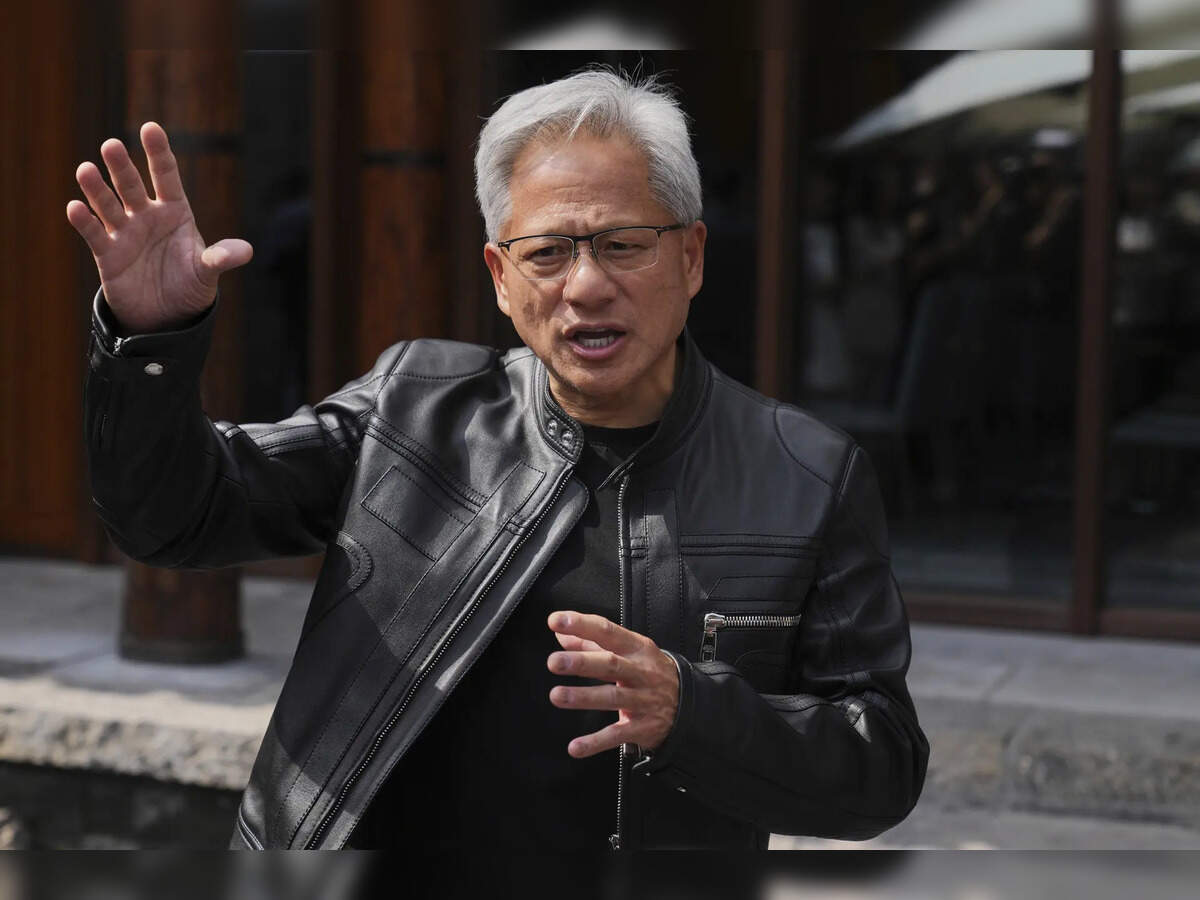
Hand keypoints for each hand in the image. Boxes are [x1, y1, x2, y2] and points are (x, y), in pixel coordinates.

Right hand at [65, 121, 252, 333]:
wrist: (167, 316)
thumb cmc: (189, 285)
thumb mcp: (207, 273)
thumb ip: (221, 258)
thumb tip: (246, 252)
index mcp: (175, 211)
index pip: (166, 176)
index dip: (159, 153)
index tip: (150, 128)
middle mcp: (147, 216)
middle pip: (132, 186)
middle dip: (122, 167)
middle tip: (112, 146)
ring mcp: (125, 233)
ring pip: (108, 205)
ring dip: (97, 189)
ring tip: (85, 170)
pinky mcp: (108, 254)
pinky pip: (94, 234)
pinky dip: (85, 222)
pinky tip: (75, 208)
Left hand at [546, 611, 679, 758]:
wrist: (689, 704)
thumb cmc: (649, 671)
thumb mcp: (628, 651)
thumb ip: (591, 643)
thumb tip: (560, 634)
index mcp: (635, 648)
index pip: (607, 631)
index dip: (581, 625)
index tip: (556, 621)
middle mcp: (640, 672)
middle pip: (610, 664)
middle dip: (581, 662)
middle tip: (554, 661)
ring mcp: (642, 700)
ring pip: (612, 698)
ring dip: (583, 697)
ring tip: (557, 696)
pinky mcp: (641, 727)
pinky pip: (617, 735)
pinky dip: (596, 742)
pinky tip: (575, 747)